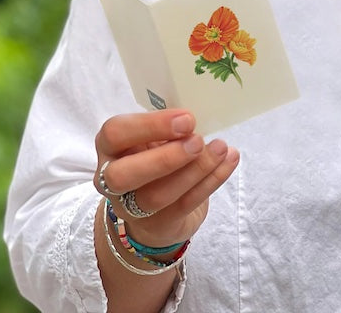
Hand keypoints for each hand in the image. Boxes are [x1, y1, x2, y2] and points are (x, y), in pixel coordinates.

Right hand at [94, 108, 238, 246]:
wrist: (156, 212)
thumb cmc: (155, 158)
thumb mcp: (153, 138)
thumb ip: (167, 127)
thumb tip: (196, 115)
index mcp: (111, 147)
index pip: (115, 133)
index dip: (149, 126)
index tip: (186, 119)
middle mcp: (111, 180)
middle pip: (123, 175)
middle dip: (164, 158)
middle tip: (198, 141)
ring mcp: (132, 208)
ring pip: (157, 195)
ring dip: (195, 170)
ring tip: (221, 148)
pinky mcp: (159, 225)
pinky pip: (185, 205)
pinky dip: (212, 181)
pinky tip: (229, 161)